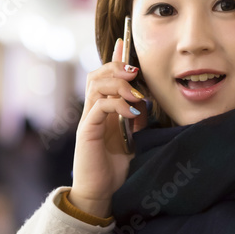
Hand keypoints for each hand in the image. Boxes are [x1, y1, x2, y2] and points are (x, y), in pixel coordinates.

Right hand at [70, 38, 148, 215]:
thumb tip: (147, 101)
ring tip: (135, 93)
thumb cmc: (115, 167)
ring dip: (118, 83)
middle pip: (97, 73)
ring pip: (96, 84)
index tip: (124, 42)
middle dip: (117, 67)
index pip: (105, 75)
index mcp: (103, 109)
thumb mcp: (132, 137)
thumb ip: (136, 117)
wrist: (101, 191)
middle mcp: (93, 110)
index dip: (114, 58)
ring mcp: (88, 119)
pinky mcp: (87, 130)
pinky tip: (131, 111)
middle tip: (135, 71)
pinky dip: (117, 103)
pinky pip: (99, 105)